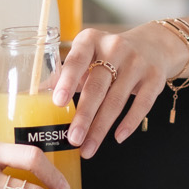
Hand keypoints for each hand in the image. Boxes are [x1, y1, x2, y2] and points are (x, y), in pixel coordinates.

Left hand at [52, 22, 188, 154]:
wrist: (153, 45)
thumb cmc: (109, 56)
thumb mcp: (88, 56)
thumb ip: (65, 74)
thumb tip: (34, 95)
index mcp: (91, 40)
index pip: (77, 60)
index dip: (67, 81)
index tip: (57, 102)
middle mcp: (115, 47)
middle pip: (97, 86)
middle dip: (84, 116)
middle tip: (72, 139)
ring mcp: (137, 62)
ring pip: (117, 100)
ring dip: (101, 127)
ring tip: (88, 148)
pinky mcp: (155, 77)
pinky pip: (142, 104)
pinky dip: (129, 123)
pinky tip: (117, 137)